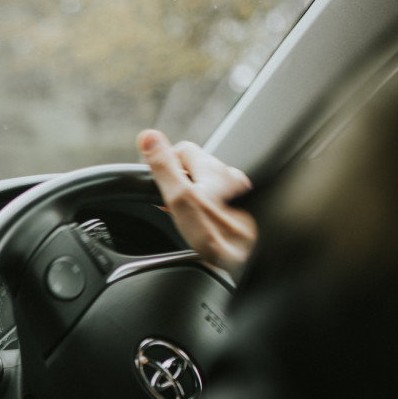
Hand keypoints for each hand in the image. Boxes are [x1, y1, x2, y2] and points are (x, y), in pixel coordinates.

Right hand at [137, 129, 257, 279]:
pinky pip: (220, 203)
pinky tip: (206, 229)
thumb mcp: (181, 200)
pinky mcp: (246, 211)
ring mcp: (241, 195)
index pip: (181, 149)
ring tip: (189, 222)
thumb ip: (164, 167)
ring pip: (208, 187)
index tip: (158, 186)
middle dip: (180, 184)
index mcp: (213, 169)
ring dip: (195, 199)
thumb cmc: (219, 237)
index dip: (165, 165)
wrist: (249, 262)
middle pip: (195, 168)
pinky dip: (209, 211)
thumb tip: (148, 136)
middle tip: (172, 209)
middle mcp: (231, 176)